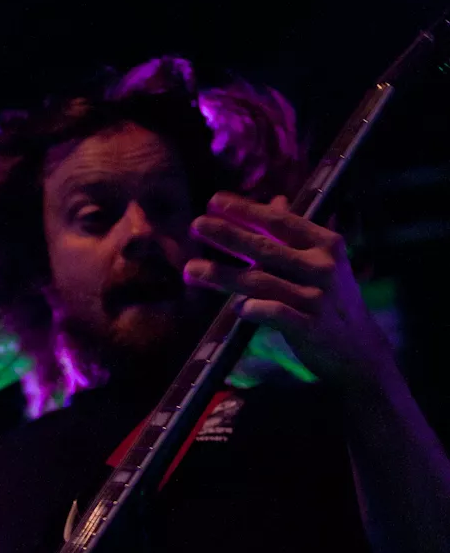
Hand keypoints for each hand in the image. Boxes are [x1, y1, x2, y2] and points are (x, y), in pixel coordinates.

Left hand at [184, 192, 395, 388]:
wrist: (360, 351)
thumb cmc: (333, 302)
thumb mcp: (321, 263)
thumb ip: (294, 235)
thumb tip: (274, 201)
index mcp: (325, 244)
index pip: (279, 222)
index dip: (246, 210)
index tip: (214, 201)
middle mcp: (322, 267)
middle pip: (265, 248)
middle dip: (227, 235)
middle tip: (196, 226)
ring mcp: (317, 298)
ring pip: (261, 282)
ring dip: (223, 275)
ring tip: (191, 269)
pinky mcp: (311, 327)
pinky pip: (276, 314)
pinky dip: (255, 309)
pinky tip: (235, 307)